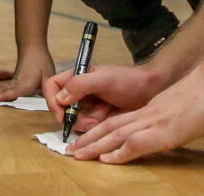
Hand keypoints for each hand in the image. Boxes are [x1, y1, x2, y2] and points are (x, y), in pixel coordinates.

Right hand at [0, 49, 52, 101]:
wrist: (33, 47)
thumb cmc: (40, 60)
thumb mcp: (48, 75)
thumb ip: (48, 89)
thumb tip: (52, 103)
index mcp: (25, 82)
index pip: (13, 91)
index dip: (3, 96)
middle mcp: (17, 83)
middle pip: (1, 90)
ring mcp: (13, 82)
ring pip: (0, 89)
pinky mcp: (13, 81)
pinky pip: (2, 88)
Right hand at [45, 62, 166, 131]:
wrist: (151, 90)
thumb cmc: (129, 80)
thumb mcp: (104, 79)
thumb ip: (80, 84)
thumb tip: (60, 98)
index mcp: (77, 76)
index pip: (52, 87)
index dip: (52, 101)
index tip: (62, 114)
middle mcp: (80, 91)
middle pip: (62, 108)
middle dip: (72, 117)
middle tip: (90, 121)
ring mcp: (88, 105)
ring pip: (74, 120)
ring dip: (84, 123)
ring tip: (100, 119)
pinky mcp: (97, 117)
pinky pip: (86, 127)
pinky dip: (92, 127)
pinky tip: (105, 120)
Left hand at [68, 63, 203, 163]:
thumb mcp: (179, 108)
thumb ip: (165, 118)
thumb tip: (161, 131)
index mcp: (150, 111)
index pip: (117, 121)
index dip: (98, 132)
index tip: (84, 143)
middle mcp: (147, 115)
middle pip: (110, 127)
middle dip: (89, 141)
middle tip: (69, 151)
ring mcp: (154, 122)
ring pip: (117, 134)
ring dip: (95, 146)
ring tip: (77, 155)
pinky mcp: (164, 131)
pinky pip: (137, 143)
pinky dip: (120, 152)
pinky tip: (106, 159)